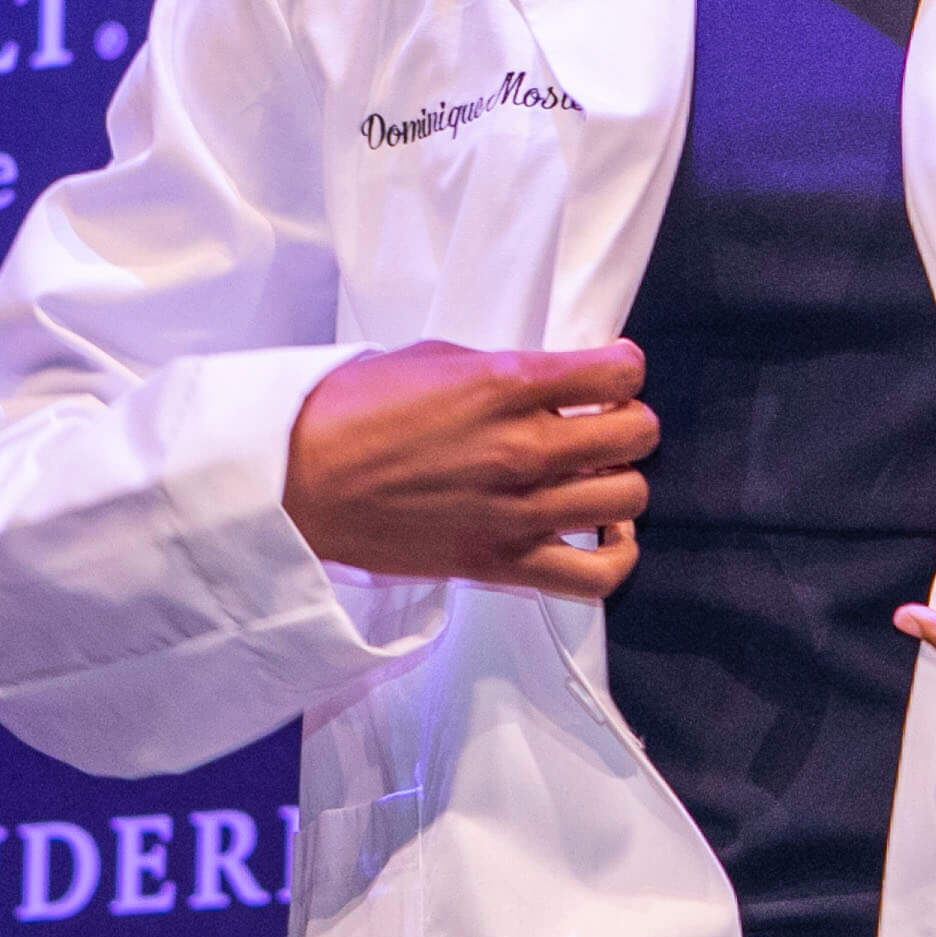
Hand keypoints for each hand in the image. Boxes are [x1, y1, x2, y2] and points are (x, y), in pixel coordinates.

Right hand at [283, 341, 655, 599]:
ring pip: (628, 499)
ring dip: (620, 482)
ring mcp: (517, 512)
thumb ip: (506, 371)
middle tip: (600, 425)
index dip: (623, 369)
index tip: (610, 376)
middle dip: (628, 422)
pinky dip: (616, 554)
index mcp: (507, 384)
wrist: (297, 481)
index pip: (620, 372)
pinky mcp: (501, 564)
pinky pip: (597, 576)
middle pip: (638, 434)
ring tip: (594, 477)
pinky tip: (602, 532)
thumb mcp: (435, 360)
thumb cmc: (352, 412)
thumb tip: (554, 384)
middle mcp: (524, 448)